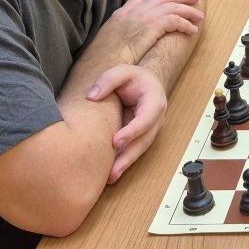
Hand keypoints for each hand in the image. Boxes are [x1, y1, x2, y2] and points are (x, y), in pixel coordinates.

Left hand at [86, 63, 168, 182]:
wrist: (147, 83)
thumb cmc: (135, 78)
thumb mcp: (122, 71)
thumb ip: (108, 80)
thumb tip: (93, 96)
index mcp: (154, 102)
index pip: (145, 119)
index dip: (132, 131)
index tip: (115, 141)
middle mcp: (155, 120)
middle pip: (144, 141)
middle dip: (128, 157)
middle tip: (112, 171)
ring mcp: (150, 130)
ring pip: (139, 149)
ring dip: (125, 163)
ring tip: (110, 177)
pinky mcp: (141, 137)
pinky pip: (134, 150)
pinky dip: (124, 161)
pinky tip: (111, 172)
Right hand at [96, 0, 203, 65]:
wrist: (102, 61)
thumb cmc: (105, 56)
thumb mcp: (111, 35)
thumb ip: (123, 28)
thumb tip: (130, 32)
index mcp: (125, 10)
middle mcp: (135, 9)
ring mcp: (144, 16)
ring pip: (173, 7)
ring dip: (189, 11)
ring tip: (199, 16)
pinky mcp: (152, 26)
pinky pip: (175, 20)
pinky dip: (186, 25)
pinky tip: (192, 31)